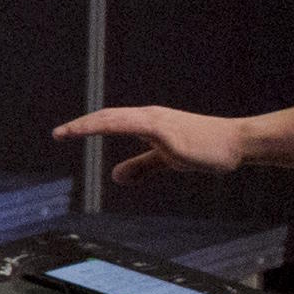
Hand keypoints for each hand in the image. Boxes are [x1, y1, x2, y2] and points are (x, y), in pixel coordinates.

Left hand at [60, 104, 247, 179]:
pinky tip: (98, 129)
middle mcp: (148, 116)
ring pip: (115, 118)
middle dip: (81, 124)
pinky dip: (112, 125)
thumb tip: (115, 177)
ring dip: (89, 123)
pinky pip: (133, 125)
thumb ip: (142, 166)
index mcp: (147, 122)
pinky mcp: (166, 130)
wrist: (236, 144)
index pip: (110, 121)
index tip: (64, 133)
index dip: (87, 126)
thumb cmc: (204, 148)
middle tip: (57, 133)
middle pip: (107, 117)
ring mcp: (157, 121)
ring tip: (67, 131)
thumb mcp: (166, 159)